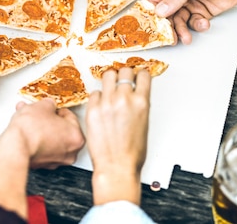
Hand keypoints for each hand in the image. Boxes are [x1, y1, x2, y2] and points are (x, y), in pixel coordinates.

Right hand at [0, 98, 83, 218]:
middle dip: (48, 119)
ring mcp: (55, 161)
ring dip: (40, 128)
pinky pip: (42, 148)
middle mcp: (70, 153)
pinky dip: (35, 140)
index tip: (51, 108)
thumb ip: (49, 104)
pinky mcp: (42, 165)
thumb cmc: (31, 129)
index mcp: (77, 138)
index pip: (70, 117)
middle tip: (39, 112)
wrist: (15, 146)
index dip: (57, 109)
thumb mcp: (43, 106)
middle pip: (61, 130)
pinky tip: (26, 130)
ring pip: (51, 139)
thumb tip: (48, 105)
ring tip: (28, 118)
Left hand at [85, 67, 151, 204]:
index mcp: (141, 102)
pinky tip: (100, 103)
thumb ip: (139, 104)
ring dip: (110, 80)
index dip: (140, 73)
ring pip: (107, 76)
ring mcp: (107, 102)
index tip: (138, 74)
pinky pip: (94, 93)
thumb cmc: (132, 152)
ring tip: (109, 86)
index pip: (142, 74)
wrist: (117, 166)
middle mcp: (124, 98)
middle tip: (122, 80)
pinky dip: (98, 96)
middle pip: (124, 71)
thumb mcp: (144, 123)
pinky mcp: (92, 109)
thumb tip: (136, 95)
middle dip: (124, 74)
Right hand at [146, 0, 236, 43]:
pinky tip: (203, 23)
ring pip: (179, 21)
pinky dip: (197, 26)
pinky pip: (193, 22)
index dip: (152, 13)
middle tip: (169, 38)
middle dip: (168, 26)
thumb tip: (160, 11)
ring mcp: (189, 3)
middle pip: (166, 14)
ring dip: (182, 30)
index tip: (151, 26)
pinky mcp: (200, 12)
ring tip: (186, 38)